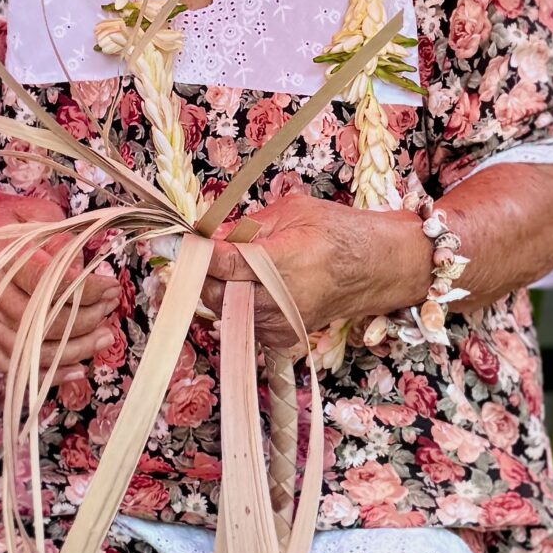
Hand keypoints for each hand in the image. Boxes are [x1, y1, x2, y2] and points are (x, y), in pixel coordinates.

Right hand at [0, 185, 119, 379]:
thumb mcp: (26, 211)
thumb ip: (59, 236)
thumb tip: (87, 267)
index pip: (47, 281)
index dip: (84, 290)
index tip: (111, 287)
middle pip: (41, 319)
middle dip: (84, 318)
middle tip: (109, 308)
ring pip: (30, 347)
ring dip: (73, 349)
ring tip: (102, 338)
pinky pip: (12, 363)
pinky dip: (44, 371)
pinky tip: (74, 370)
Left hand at [202, 191, 425, 356]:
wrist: (376, 268)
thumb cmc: (338, 234)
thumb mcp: (291, 212)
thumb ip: (245, 226)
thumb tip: (208, 235)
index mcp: (283, 263)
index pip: (223, 264)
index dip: (196, 254)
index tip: (176, 242)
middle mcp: (279, 302)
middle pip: (214, 291)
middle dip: (202, 271)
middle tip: (198, 251)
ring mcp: (278, 326)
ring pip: (223, 309)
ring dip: (217, 288)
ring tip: (231, 266)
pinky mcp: (279, 340)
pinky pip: (239, 322)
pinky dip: (235, 303)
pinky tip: (250, 286)